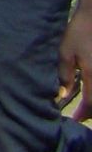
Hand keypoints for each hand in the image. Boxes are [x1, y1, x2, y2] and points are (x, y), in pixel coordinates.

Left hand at [58, 6, 91, 120]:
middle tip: (79, 115)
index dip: (82, 115)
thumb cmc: (79, 32)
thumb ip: (64, 74)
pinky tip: (91, 92)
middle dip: (91, 112)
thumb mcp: (66, 52)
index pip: (91, 105)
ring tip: (85, 106)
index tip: (74, 120)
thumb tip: (62, 94)